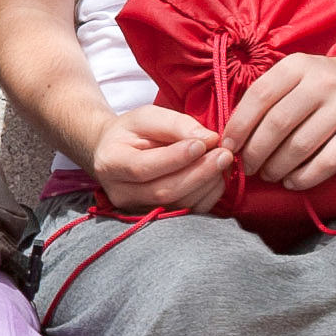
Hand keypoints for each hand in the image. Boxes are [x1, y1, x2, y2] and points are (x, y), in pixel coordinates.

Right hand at [85, 103, 230, 213]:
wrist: (115, 154)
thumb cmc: (131, 132)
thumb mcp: (146, 117)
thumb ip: (175, 124)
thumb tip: (208, 138)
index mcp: (111, 163)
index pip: (142, 167)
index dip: (175, 158)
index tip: (203, 143)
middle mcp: (121, 193)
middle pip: (164, 191)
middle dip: (199, 172)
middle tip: (224, 154)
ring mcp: (138, 211)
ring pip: (179, 205)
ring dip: (206, 184)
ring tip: (222, 161)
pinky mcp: (156, 219)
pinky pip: (188, 213)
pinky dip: (208, 196)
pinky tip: (216, 177)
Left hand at [223, 45, 335, 191]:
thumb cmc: (325, 84)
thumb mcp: (297, 75)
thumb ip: (267, 98)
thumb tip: (233, 138)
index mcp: (297, 66)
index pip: (259, 97)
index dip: (239, 127)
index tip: (229, 148)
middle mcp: (322, 82)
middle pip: (277, 125)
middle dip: (256, 153)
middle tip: (249, 167)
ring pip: (300, 147)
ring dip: (277, 168)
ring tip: (270, 174)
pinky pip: (328, 161)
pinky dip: (305, 177)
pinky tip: (293, 182)